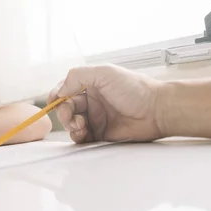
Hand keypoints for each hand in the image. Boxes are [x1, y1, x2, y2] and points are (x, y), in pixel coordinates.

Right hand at [48, 64, 164, 142]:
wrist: (157, 111)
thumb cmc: (135, 89)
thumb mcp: (104, 73)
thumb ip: (77, 77)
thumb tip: (59, 91)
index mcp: (90, 85)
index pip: (65, 90)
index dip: (56, 96)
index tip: (53, 102)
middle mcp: (92, 102)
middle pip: (66, 108)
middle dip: (63, 113)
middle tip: (71, 116)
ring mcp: (96, 119)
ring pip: (71, 124)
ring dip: (70, 125)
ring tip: (81, 125)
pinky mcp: (101, 135)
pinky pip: (82, 138)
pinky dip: (77, 137)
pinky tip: (83, 133)